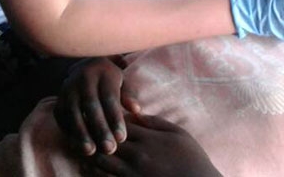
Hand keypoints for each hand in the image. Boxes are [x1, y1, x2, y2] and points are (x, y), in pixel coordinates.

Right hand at [53, 56, 129, 155]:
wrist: (85, 67)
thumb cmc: (109, 80)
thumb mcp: (122, 83)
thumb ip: (128, 97)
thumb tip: (136, 110)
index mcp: (103, 73)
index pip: (110, 99)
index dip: (115, 119)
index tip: (121, 138)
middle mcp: (84, 79)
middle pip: (91, 106)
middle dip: (100, 129)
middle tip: (109, 149)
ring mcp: (68, 89)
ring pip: (73, 113)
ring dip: (81, 134)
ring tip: (90, 151)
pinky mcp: (59, 99)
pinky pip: (61, 117)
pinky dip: (69, 132)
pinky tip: (77, 146)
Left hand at [87, 114, 221, 176]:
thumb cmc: (192, 159)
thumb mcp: (179, 134)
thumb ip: (156, 123)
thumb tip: (135, 113)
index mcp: (149, 139)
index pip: (119, 123)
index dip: (110, 118)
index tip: (106, 116)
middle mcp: (138, 156)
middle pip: (106, 140)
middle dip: (98, 134)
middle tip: (91, 130)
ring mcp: (132, 174)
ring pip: (101, 162)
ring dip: (95, 154)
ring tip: (92, 149)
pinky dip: (99, 172)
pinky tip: (99, 168)